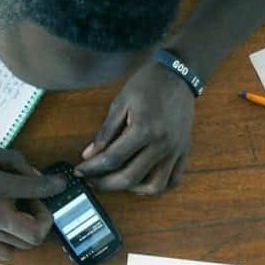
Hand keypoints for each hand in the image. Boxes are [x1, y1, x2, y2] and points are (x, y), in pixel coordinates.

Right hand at [0, 145, 65, 259]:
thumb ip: (15, 162)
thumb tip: (37, 176)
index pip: (38, 190)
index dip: (54, 186)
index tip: (60, 184)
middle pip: (36, 232)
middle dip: (44, 219)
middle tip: (36, 206)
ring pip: (23, 244)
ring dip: (28, 228)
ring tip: (17, 213)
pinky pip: (4, 253)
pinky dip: (11, 241)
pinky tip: (4, 226)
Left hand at [75, 62, 194, 193]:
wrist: (178, 75)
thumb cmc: (147, 85)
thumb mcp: (120, 103)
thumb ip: (105, 132)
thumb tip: (89, 155)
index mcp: (144, 129)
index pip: (112, 159)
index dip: (92, 168)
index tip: (80, 171)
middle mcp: (161, 144)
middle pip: (130, 177)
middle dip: (106, 184)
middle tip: (92, 181)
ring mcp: (175, 150)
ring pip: (155, 186)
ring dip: (133, 189)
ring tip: (117, 181)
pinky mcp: (184, 151)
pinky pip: (174, 179)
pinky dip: (158, 185)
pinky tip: (142, 180)